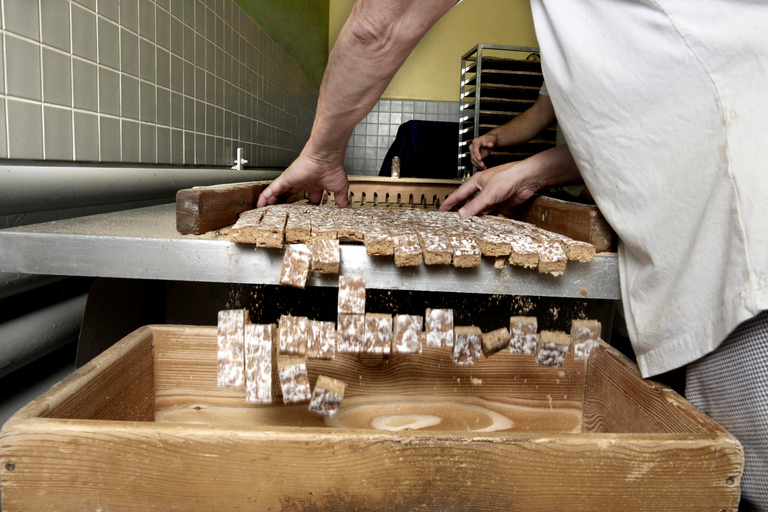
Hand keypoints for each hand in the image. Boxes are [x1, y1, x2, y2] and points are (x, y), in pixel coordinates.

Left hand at [257, 153, 349, 207]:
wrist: (326, 156)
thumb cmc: (333, 168)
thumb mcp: (339, 189)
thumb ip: (341, 200)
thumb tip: (347, 209)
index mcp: (315, 185)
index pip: (309, 200)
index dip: (307, 209)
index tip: (305, 217)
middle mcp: (302, 183)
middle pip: (290, 197)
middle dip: (285, 206)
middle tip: (281, 215)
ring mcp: (292, 181)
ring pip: (279, 194)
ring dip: (273, 202)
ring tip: (266, 212)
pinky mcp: (285, 179)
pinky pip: (271, 190)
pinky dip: (265, 197)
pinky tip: (259, 204)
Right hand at [441, 145, 579, 216]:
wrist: (526, 180)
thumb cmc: (508, 177)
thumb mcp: (488, 194)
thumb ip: (474, 205)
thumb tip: (462, 214)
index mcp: (476, 182)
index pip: (459, 193)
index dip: (450, 202)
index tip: (442, 209)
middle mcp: (483, 188)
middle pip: (467, 201)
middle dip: (459, 209)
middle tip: (450, 218)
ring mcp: (491, 195)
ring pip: (478, 207)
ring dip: (472, 214)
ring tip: (463, 223)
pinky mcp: (500, 202)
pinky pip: (489, 212)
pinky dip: (484, 217)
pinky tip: (480, 222)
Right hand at [469, 133, 497, 169]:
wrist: (490, 141)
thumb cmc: (490, 139)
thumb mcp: (491, 139)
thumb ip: (490, 142)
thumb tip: (490, 144)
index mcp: (476, 142)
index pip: (475, 149)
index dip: (477, 154)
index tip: (480, 159)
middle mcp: (473, 147)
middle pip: (473, 156)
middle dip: (478, 162)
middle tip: (483, 165)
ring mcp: (473, 152)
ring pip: (473, 160)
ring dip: (478, 165)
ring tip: (484, 168)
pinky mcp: (475, 156)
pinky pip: (474, 162)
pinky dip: (478, 166)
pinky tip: (483, 168)